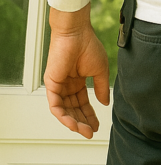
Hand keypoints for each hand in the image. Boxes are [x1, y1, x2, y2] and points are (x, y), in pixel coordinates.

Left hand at [44, 4, 109, 138]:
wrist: (76, 32)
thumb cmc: (88, 44)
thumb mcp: (100, 70)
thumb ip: (101, 87)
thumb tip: (105, 103)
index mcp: (78, 80)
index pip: (83, 103)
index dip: (90, 115)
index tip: (97, 125)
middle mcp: (67, 85)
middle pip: (74, 109)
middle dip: (83, 122)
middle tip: (90, 132)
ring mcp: (58, 85)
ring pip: (64, 111)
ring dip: (74, 122)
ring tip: (84, 130)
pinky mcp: (51, 84)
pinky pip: (55, 106)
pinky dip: (64, 117)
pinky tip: (73, 123)